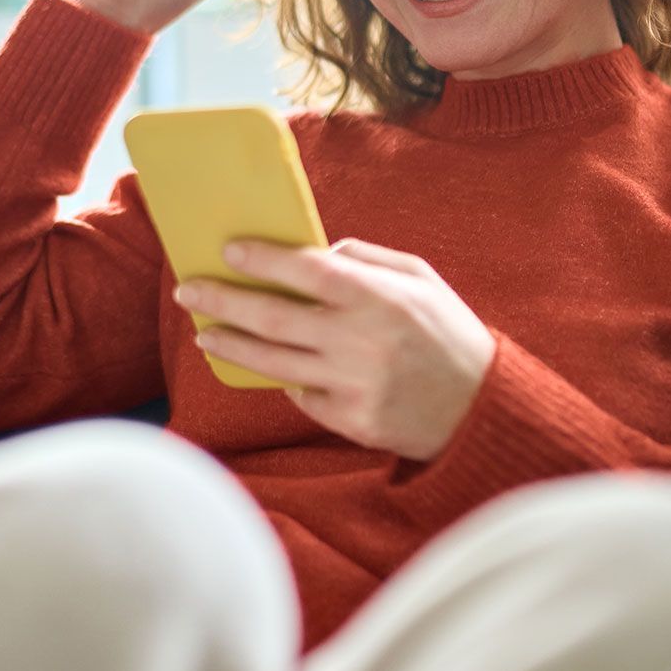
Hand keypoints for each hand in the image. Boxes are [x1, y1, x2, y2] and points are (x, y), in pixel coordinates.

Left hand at [175, 238, 496, 461]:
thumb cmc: (449, 331)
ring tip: (204, 333)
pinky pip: (300, 395)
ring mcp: (352, 385)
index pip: (307, 270)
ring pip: (273, 362)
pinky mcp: (349, 420)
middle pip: (273, 318)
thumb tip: (317, 251)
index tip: (229, 249)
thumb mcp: (421, 278)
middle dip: (224, 300)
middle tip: (190, 290)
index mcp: (379, 297)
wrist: (481, 407)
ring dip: (231, 345)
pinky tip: (270, 366)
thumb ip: (369, 258)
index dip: (263, 259)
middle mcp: (360, 340)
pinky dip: (284, 378)